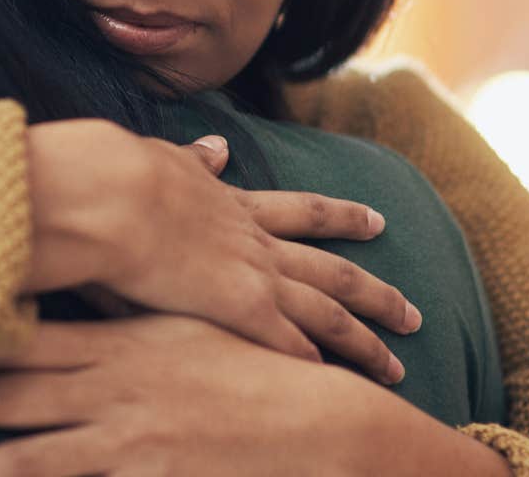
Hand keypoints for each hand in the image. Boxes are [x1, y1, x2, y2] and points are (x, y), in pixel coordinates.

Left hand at [0, 316, 508, 476]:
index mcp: (116, 339)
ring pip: (27, 459)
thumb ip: (121, 312)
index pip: (17, 335)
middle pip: (4, 395)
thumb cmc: (251, 367)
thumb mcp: (181, 325)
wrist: (325, 423)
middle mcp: (112, 386)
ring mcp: (128, 441)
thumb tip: (68, 294)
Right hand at [22, 121, 419, 379]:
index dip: (342, 218)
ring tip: (398, 365)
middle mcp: (255, 242)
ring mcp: (254, 276)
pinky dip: (313, 362)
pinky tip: (335, 383)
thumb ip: (193, 159)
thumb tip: (217, 146)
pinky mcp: (240, 308)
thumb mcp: (165, 158)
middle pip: (333, 271)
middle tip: (413, 313)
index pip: (303, 212)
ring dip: (365, 340)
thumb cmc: (124, 175)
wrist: (114, 194)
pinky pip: (289, 344)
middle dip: (376, 293)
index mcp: (235, 205)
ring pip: (328, 313)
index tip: (376, 221)